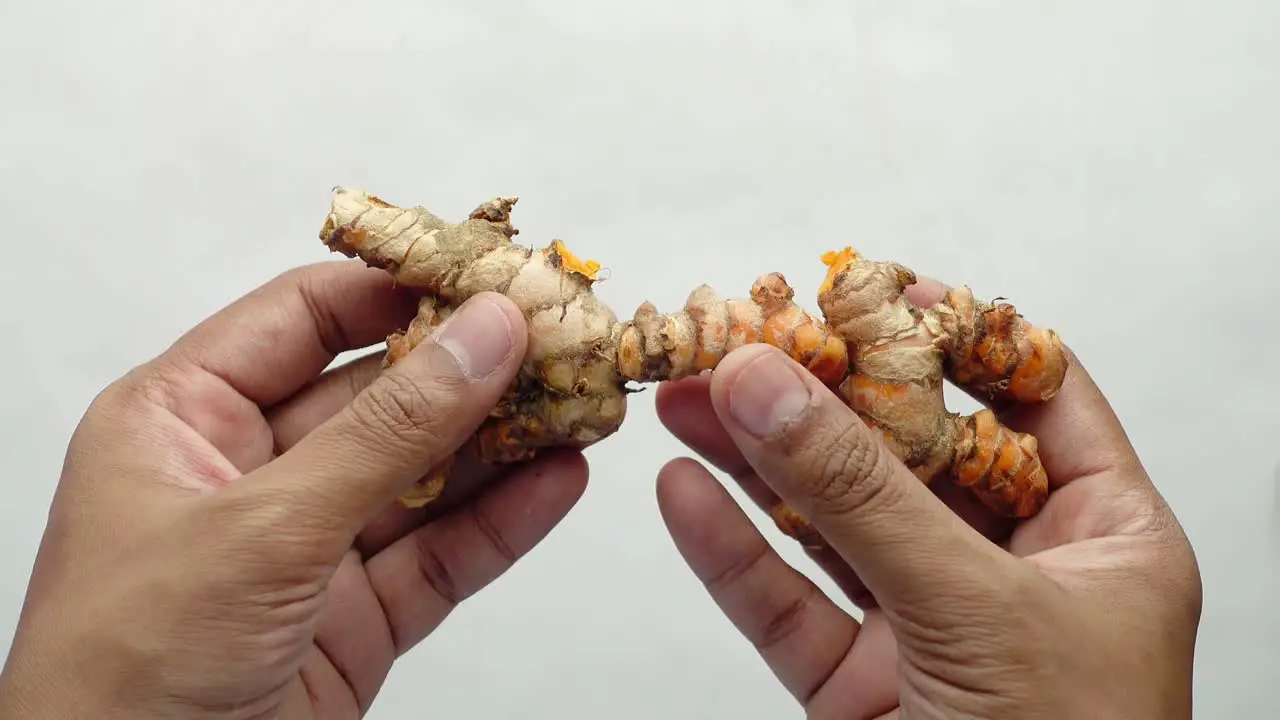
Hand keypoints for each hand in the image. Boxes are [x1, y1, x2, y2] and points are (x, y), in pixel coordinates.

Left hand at [0, 262, 588, 718]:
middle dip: (473, 371)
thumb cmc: (132, 668)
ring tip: (584, 404)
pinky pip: (439, 555)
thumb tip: (485, 333)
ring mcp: (306, 548)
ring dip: (503, 445)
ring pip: (422, 477)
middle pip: (380, 396)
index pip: (304, 318)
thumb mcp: (265, 528)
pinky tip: (559, 482)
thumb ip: (388, 433)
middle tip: (562, 339)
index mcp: (183, 420)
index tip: (491, 274)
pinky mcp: (354, 619)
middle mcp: (246, 473)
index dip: (400, 289)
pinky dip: (501, 523)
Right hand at [653, 276, 1201, 718]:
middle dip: (821, 393)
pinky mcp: (860, 691)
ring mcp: (931, 632)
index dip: (955, 334)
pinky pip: (787, 604)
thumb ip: (865, 497)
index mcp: (1103, 540)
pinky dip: (731, 551)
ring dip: (755, 459)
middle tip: (744, 335)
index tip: (869, 286)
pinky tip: (683, 493)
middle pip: (908, 452)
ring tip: (687, 394)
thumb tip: (766, 383)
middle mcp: (1017, 575)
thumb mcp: (979, 616)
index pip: (1032, 397)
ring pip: (832, 522)